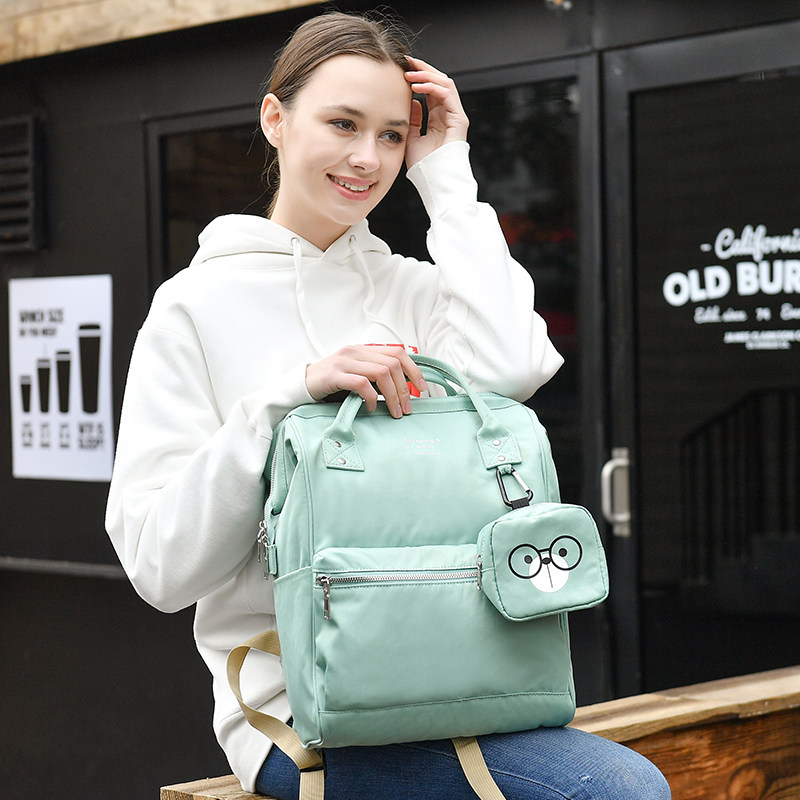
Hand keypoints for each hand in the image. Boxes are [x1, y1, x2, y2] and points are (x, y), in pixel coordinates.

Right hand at [305, 346, 426, 418]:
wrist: (302, 385)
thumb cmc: (332, 384)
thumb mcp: (357, 375)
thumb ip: (376, 376)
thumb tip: (403, 389)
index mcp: (364, 349)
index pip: (397, 353)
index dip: (414, 370)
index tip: (422, 388)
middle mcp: (356, 351)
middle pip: (392, 364)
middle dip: (405, 388)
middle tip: (407, 408)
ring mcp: (344, 362)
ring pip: (381, 373)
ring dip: (393, 395)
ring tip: (395, 411)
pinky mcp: (334, 375)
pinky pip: (362, 384)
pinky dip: (371, 398)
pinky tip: (371, 408)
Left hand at [404, 57, 468, 168]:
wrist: (434, 181)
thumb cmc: (424, 166)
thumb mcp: (412, 138)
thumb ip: (413, 119)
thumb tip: (411, 101)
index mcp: (438, 117)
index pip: (430, 89)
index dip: (417, 76)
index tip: (401, 68)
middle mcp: (448, 114)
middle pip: (438, 81)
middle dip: (422, 68)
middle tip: (405, 60)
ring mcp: (455, 115)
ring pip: (444, 83)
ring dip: (426, 74)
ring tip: (408, 73)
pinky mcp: (459, 119)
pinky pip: (447, 94)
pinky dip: (432, 86)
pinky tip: (416, 85)